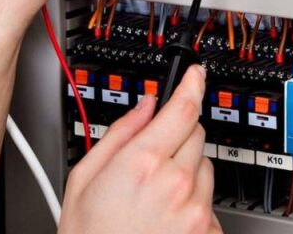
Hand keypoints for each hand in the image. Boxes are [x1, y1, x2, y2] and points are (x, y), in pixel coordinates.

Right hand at [60, 66, 220, 233]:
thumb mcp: (83, 180)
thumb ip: (118, 135)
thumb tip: (142, 107)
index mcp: (142, 163)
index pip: (182, 108)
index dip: (192, 84)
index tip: (197, 74)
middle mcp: (176, 183)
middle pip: (196, 134)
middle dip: (178, 136)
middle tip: (151, 159)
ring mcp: (196, 211)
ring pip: (204, 168)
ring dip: (187, 172)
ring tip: (153, 198)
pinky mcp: (208, 233)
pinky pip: (209, 203)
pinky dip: (194, 205)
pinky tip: (165, 221)